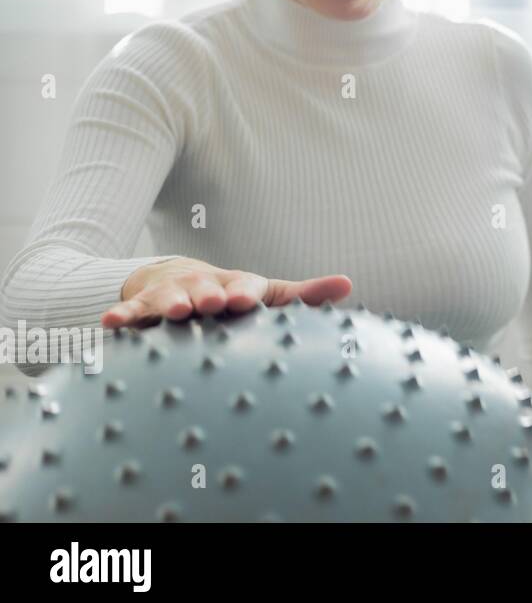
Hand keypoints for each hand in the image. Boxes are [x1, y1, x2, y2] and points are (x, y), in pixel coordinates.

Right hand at [103, 256, 352, 328]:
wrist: (175, 278)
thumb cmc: (231, 294)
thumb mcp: (265, 293)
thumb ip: (304, 295)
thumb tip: (349, 284)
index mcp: (235, 285)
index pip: (243, 285)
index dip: (244, 292)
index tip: (245, 301)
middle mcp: (203, 286)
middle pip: (205, 289)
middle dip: (208, 295)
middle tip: (211, 304)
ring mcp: (171, 294)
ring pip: (169, 297)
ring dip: (171, 303)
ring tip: (174, 312)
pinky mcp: (142, 306)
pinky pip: (131, 312)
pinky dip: (123, 316)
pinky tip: (112, 324)